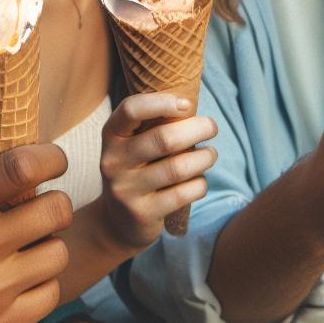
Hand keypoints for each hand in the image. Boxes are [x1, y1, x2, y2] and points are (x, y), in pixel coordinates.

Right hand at [0, 142, 73, 322]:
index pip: (21, 168)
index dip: (50, 158)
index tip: (52, 161)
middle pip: (54, 209)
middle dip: (54, 202)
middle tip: (39, 206)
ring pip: (59, 252)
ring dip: (48, 245)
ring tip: (24, 247)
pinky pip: (52, 291)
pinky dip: (41, 283)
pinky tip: (17, 279)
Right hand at [95, 93, 217, 250]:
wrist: (118, 220)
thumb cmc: (138, 169)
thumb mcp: (134, 144)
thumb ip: (154, 124)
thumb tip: (190, 105)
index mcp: (111, 135)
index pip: (131, 110)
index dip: (161, 102)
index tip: (186, 104)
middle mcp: (113, 161)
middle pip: (164, 139)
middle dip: (197, 129)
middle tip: (212, 127)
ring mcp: (126, 189)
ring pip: (177, 168)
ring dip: (204, 158)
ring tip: (210, 154)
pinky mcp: (142, 213)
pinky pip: (183, 194)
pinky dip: (199, 184)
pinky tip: (200, 181)